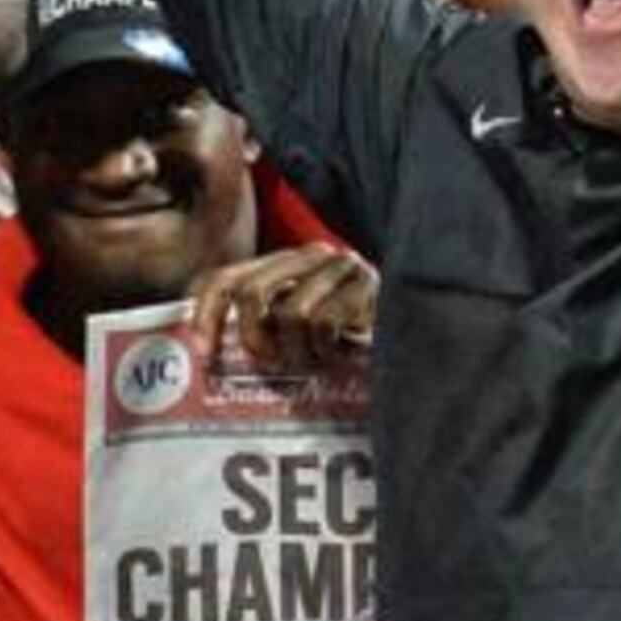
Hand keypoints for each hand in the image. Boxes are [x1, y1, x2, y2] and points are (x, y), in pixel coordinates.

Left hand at [190, 249, 376, 372]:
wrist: (414, 335)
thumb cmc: (349, 338)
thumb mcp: (299, 329)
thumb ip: (266, 325)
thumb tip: (211, 352)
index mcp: (286, 262)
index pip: (228, 276)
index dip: (208, 313)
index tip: (205, 354)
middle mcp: (310, 255)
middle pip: (251, 290)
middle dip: (253, 337)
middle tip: (270, 364)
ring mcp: (340, 267)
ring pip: (290, 312)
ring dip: (297, 350)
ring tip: (314, 361)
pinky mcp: (367, 286)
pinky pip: (323, 322)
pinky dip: (325, 349)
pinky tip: (338, 355)